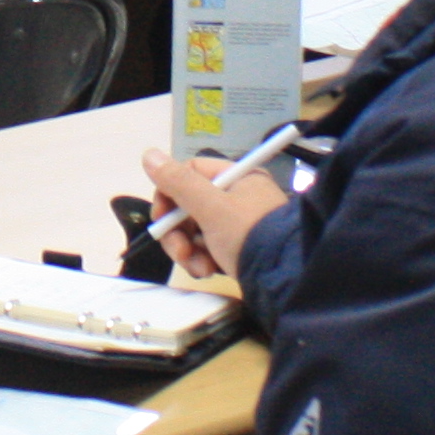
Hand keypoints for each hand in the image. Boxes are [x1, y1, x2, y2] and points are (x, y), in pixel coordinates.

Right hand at [136, 144, 293, 284]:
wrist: (285, 279)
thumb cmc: (248, 234)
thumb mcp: (211, 207)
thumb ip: (178, 183)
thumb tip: (149, 154)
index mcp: (237, 178)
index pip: (190, 173)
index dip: (169, 193)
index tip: (161, 216)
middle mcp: (239, 197)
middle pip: (189, 205)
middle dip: (179, 232)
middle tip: (180, 251)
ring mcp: (239, 225)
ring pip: (196, 231)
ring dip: (189, 251)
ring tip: (199, 268)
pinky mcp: (239, 249)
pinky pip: (209, 249)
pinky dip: (203, 261)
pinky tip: (208, 272)